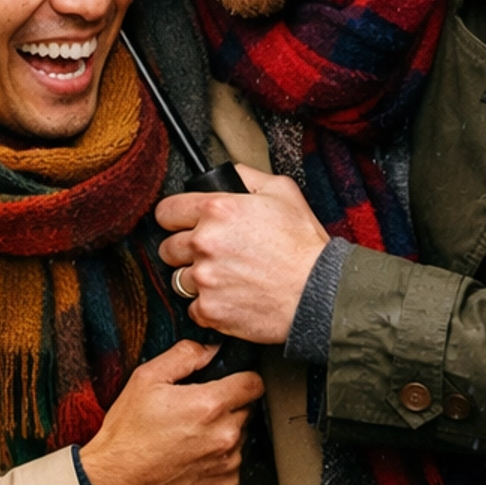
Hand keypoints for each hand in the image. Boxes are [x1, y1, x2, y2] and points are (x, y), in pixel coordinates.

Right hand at [80, 340, 262, 484]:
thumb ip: (184, 355)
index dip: (241, 378)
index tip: (229, 382)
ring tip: (191, 435)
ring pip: (241, 436)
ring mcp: (226, 463)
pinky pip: (234, 464)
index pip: (254, 383)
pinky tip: (193, 456)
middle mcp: (224, 435)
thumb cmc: (127, 434)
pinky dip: (219, 459)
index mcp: (209, 405)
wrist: (115, 482)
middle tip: (198, 410)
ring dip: (224, 432)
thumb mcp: (146, 379)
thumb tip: (210, 349)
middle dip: (229, 405)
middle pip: (248, 409)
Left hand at [156, 165, 327, 344]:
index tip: (182, 226)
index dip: (175, 218)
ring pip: (178, 280)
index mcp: (216, 210)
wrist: (319, 292)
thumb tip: (227, 175)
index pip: (166, 212)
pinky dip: (209, 306)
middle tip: (212, 255)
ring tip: (226, 278)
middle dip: (185, 251)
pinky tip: (232, 298)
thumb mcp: (282, 191)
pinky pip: (193, 308)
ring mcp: (204, 279)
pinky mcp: (210, 310)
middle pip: (168, 248)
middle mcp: (204, 243)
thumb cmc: (304, 244)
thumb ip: (246, 176)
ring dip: (197, 280)